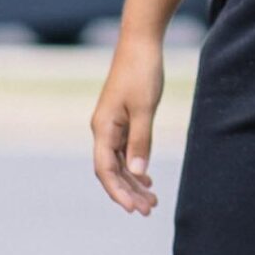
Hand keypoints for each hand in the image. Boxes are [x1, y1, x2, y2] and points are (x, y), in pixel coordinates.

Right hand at [91, 33, 166, 214]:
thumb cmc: (142, 72)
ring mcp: (111, 125)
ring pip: (119, 162)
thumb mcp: (145, 108)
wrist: (141, 43)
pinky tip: (147, 179)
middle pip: (112, 170)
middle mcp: (103, 130)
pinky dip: (135, 166)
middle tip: (149, 211)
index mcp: (103, 128)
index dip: (118, 191)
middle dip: (128, 192)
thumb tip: (137, 173)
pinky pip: (125, 151)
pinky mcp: (122, 119)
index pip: (105, 169)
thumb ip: (141, 141)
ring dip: (134, 182)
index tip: (133, 209)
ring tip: (152, 200)